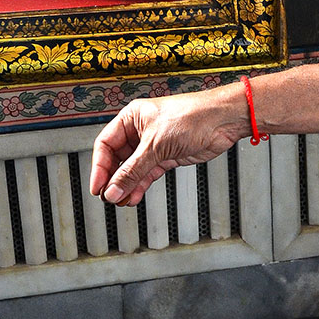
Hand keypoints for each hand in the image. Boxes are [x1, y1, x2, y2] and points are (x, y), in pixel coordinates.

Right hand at [89, 84, 248, 206]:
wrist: (221, 122)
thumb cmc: (192, 117)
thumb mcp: (156, 146)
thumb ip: (133, 170)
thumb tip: (114, 188)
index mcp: (131, 118)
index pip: (105, 145)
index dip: (99, 167)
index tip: (97, 187)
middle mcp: (140, 131)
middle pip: (117, 159)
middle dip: (113, 179)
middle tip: (109, 197)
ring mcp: (153, 145)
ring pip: (132, 169)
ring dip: (126, 186)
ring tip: (121, 201)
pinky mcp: (166, 157)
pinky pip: (147, 174)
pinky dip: (140, 186)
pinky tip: (133, 197)